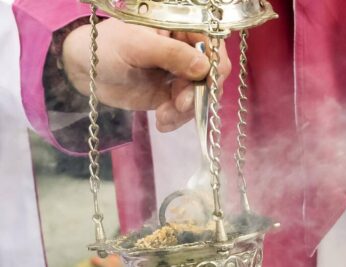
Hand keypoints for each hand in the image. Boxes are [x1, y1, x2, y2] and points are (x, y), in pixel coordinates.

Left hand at [62, 18, 230, 131]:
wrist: (83, 71)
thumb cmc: (106, 47)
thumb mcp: (137, 46)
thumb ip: (172, 55)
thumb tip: (205, 68)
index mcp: (180, 29)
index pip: (211, 44)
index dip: (213, 64)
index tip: (205, 83)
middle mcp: (184, 52)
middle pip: (208, 74)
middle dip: (196, 93)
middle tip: (179, 105)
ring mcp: (178, 75)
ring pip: (198, 95)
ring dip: (185, 110)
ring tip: (164, 117)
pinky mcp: (169, 95)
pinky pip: (183, 110)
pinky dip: (176, 118)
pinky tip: (162, 122)